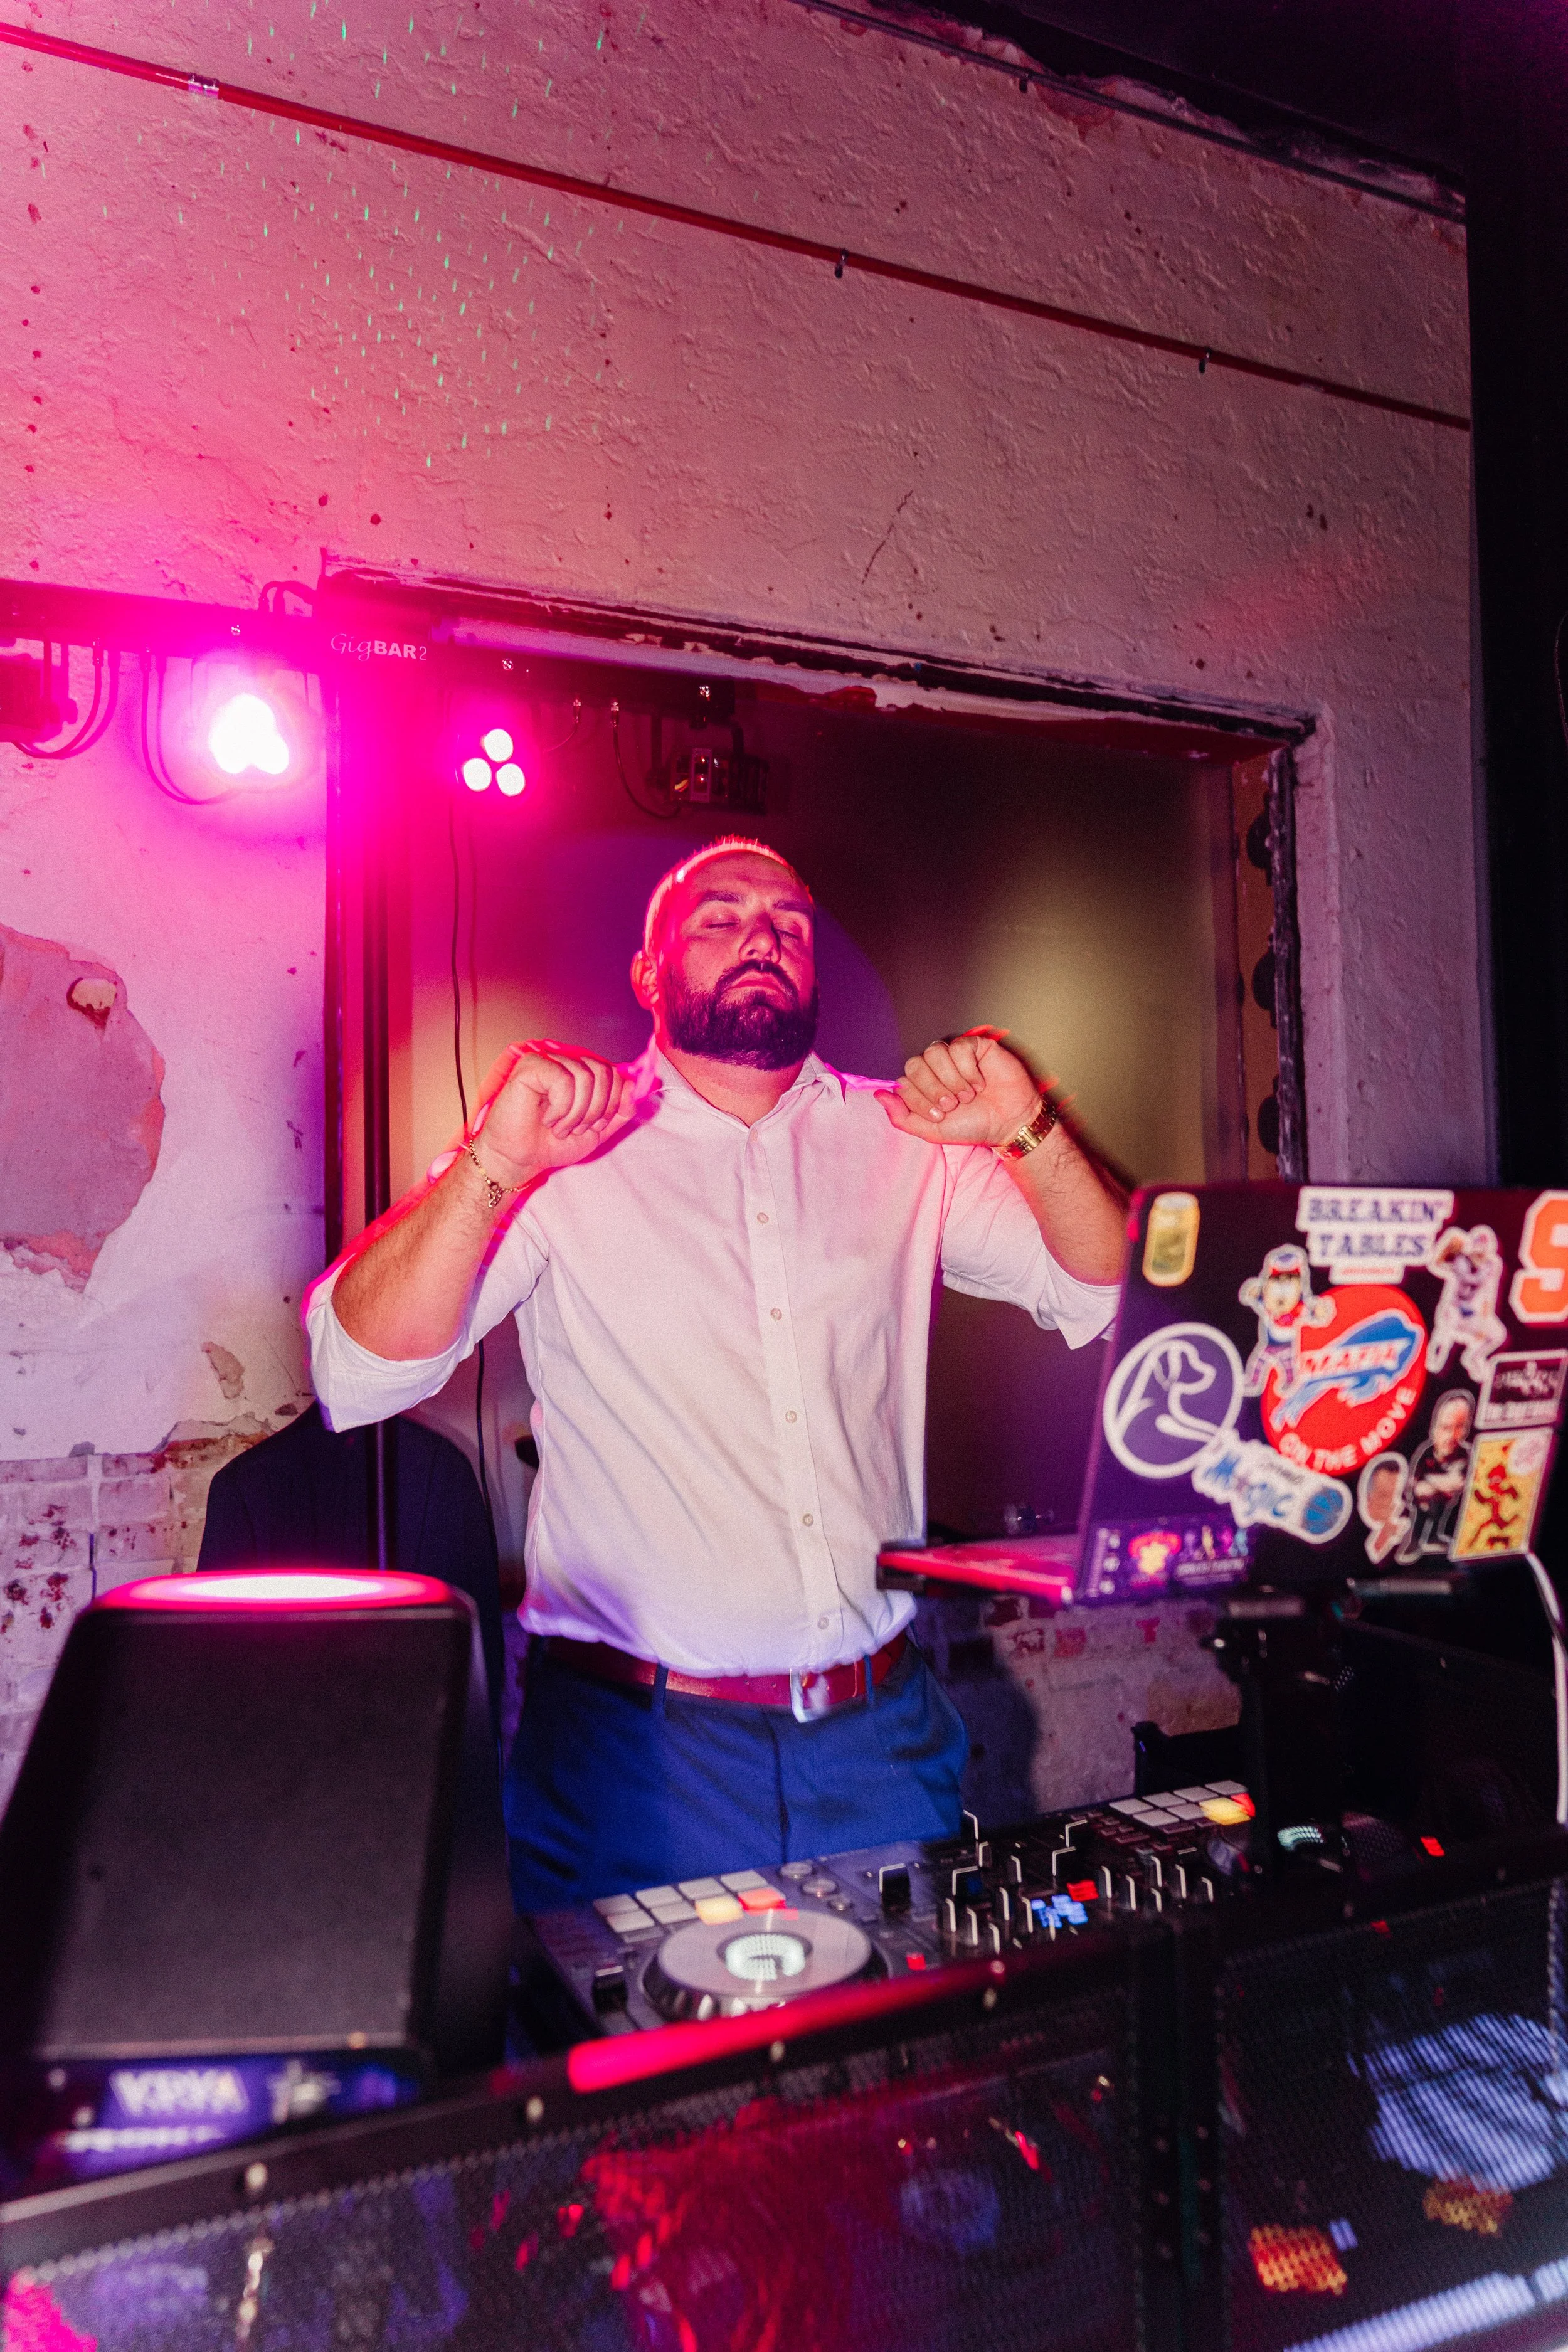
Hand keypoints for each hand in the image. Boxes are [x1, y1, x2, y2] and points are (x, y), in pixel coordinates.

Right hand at [468, 1040, 634, 1183]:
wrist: (520, 1160)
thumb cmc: (552, 1143)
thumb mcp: (598, 1130)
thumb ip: (620, 1110)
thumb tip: (634, 1085)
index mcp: (583, 1073)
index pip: (615, 1074)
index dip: (612, 1104)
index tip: (594, 1126)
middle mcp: (567, 1062)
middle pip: (604, 1072)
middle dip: (596, 1109)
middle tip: (576, 1128)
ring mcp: (548, 1061)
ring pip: (585, 1077)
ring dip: (576, 1112)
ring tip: (560, 1127)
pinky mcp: (531, 1066)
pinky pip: (563, 1079)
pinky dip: (560, 1107)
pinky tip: (546, 1118)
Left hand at [876, 1028, 1043, 1148]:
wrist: (1008, 1123)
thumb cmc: (972, 1125)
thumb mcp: (932, 1130)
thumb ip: (902, 1117)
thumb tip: (878, 1095)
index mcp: (922, 1085)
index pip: (903, 1081)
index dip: (919, 1099)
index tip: (941, 1115)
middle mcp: (935, 1068)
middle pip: (915, 1064)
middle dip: (933, 1089)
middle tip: (953, 1105)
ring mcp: (954, 1055)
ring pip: (934, 1052)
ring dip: (951, 1079)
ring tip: (968, 1095)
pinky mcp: (974, 1046)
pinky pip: (959, 1047)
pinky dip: (968, 1070)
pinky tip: (981, 1083)